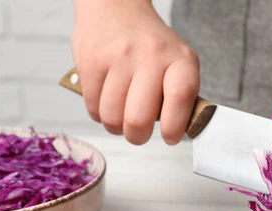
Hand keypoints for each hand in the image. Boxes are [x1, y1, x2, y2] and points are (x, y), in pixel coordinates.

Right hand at [71, 0, 199, 145]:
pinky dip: (99, 113)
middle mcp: (151, 55)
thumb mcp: (178, 62)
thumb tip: (176, 131)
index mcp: (180, 59)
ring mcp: (119, 58)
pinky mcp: (91, 61)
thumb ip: (180, 96)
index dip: (174, 126)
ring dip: (116, 127)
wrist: (116, 8)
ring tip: (121, 116)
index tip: (169, 137)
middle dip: (138, 136)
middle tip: (138, 133)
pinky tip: (107, 102)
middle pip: (139, 118)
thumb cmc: (151, 46)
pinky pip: (93, 107)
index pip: (180, 97)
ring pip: (112, 117)